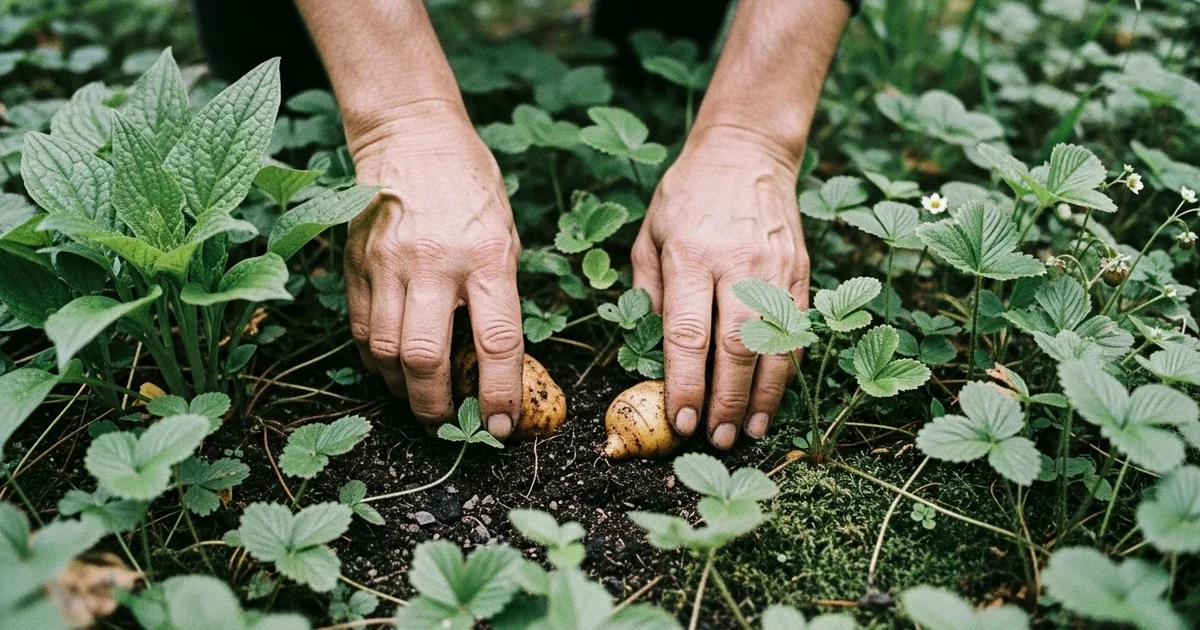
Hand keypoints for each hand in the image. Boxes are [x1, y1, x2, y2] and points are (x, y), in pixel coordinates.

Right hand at [343, 101, 523, 437]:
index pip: (496, 340)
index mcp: (485, 255)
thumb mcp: (505, 233)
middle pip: (425, 357)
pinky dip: (376, 358)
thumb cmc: (471, 184)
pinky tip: (391, 364)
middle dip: (436, 406)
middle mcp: (433, 262)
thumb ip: (498, 292)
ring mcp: (386, 262)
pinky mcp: (355, 262)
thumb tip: (493, 357)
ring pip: (387, 350)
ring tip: (418, 397)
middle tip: (447, 423)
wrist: (411, 133)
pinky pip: (363, 328)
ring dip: (403, 388)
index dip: (499, 393)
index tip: (500, 426)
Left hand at [632, 126, 809, 448]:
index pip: (688, 333)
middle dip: (727, 400)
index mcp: (690, 255)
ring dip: (764, 395)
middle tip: (719, 438)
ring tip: (750, 431)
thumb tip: (658, 354)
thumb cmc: (686, 196)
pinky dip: (788, 367)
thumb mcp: (650, 234)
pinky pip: (798, 327)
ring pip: (775, 343)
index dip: (687, 384)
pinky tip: (775, 395)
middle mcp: (737, 262)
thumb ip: (650, 292)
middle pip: (736, 346)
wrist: (746, 150)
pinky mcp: (800, 269)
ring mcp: (775, 266)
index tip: (682, 421)